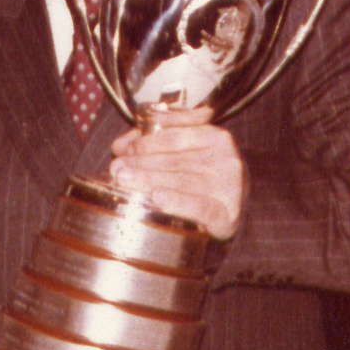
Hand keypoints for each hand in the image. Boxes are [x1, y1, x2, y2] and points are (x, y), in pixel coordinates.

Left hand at [109, 107, 246, 239]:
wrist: (232, 210)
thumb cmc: (201, 177)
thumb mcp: (183, 154)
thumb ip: (152, 144)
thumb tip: (119, 147)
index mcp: (215, 137)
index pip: (175, 135)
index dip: (147, 141)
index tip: (124, 150)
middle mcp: (225, 159)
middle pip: (175, 160)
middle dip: (142, 163)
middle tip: (117, 169)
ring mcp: (228, 187)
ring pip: (182, 181)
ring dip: (149, 180)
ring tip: (124, 180)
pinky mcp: (227, 214)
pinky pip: (200, 207)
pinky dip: (178, 202)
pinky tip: (158, 198)